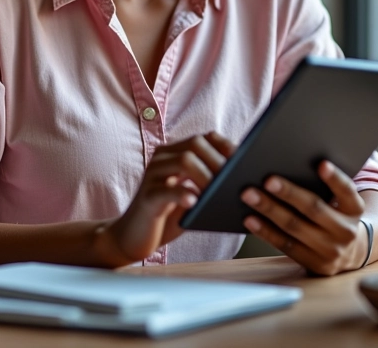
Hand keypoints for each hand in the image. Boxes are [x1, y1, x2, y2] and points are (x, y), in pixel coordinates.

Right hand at [102, 132, 234, 264]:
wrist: (133, 238)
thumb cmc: (167, 217)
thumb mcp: (191, 197)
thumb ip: (208, 186)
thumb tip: (241, 182)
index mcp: (174, 154)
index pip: (203, 138)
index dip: (225, 146)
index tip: (244, 160)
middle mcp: (162, 159)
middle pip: (195, 144)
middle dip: (219, 160)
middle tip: (235, 179)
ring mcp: (152, 176)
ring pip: (184, 161)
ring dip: (207, 176)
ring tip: (218, 192)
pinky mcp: (147, 197)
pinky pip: (166, 190)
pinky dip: (183, 193)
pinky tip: (194, 201)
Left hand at [240, 161, 366, 275]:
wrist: (348, 252)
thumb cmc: (332, 212)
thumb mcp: (337, 198)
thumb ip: (321, 179)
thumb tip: (288, 155)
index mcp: (354, 208)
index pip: (346, 191)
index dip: (335, 178)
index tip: (322, 163)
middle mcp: (346, 230)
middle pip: (314, 208)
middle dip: (289, 193)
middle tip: (267, 179)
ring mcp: (331, 250)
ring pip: (295, 227)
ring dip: (269, 210)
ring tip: (249, 194)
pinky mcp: (313, 264)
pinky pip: (285, 245)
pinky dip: (265, 231)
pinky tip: (249, 218)